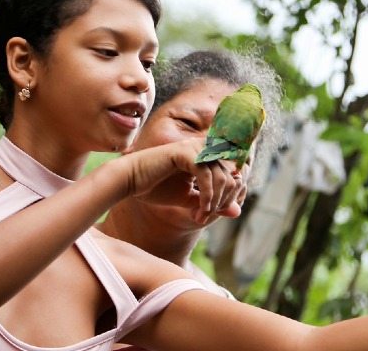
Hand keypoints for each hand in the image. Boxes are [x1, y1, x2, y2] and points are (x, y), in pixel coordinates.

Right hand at [122, 138, 243, 222]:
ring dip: (213, 203)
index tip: (209, 215)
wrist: (130, 182)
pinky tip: (198, 210)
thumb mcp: (190, 200)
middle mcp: (204, 149)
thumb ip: (212, 203)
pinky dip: (206, 197)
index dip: (227, 199)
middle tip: (202, 218)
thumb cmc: (156, 189)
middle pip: (231, 179)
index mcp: (206, 157)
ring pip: (222, 178)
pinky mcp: (185, 153)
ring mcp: (195, 149)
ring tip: (199, 216)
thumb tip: (237, 212)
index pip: (232, 177)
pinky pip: (206, 177)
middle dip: (220, 203)